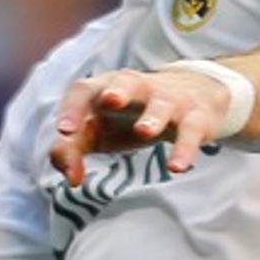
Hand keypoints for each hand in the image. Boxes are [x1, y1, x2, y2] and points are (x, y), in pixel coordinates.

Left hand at [48, 65, 234, 183]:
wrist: (194, 98)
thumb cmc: (131, 117)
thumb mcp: (97, 131)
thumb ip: (72, 150)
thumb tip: (71, 178)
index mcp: (106, 89)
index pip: (85, 90)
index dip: (73, 107)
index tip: (64, 131)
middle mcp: (137, 88)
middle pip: (126, 81)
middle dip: (117, 90)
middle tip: (109, 101)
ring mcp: (169, 100)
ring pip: (161, 104)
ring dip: (152, 117)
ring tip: (144, 132)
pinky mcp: (195, 117)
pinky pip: (190, 131)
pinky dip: (185, 148)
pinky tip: (177, 167)